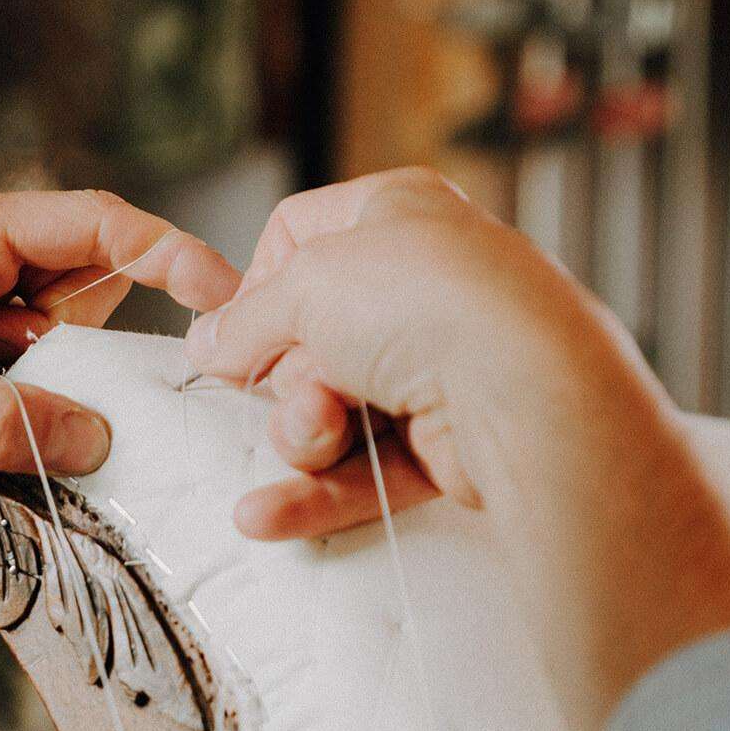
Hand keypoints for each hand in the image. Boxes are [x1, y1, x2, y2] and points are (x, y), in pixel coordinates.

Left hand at [0, 187, 238, 501]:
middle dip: (99, 342)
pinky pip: (25, 366)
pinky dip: (34, 403)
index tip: (220, 294)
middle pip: (78, 279)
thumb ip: (2, 424)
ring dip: (60, 382)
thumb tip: (96, 438)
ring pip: (54, 331)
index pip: (87, 221)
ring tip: (8, 428)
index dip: (164, 252)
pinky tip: (4, 438)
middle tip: (118, 401)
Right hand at [186, 167, 572, 539]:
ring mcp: (432, 366)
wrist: (522, 388)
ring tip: (320, 429)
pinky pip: (359, 471)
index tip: (238, 326)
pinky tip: (265, 513)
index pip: (297, 236)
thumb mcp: (302, 284)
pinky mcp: (442, 442)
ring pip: (326, 413)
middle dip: (284, 378)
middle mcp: (418, 287)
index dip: (256, 285)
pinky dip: (314, 494)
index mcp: (393, 217)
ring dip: (302, 434)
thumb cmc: (430, 303)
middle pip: (304, 342)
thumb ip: (241, 320)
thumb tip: (207, 345)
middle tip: (304, 381)